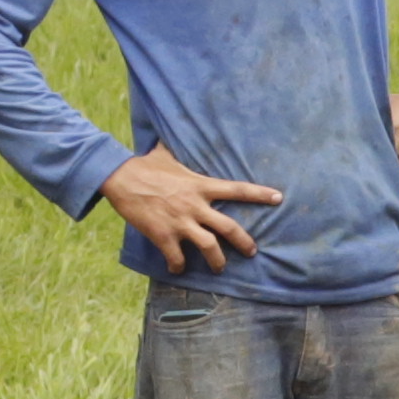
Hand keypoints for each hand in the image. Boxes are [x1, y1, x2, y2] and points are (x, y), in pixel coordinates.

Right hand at [101, 145, 279, 270]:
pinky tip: (178, 268)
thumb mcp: (167, 154)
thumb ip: (179, 150)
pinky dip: (179, 266)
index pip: (237, 189)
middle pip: (229, 228)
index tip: (278, 198)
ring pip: (209, 247)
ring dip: (217, 261)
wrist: (119, 177)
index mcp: (200, 185)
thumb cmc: (144, 165)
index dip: (259, 194)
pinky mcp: (163, 235)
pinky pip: (176, 257)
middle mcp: (195, 205)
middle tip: (252, 251)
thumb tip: (174, 130)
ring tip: (220, 268)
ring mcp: (180, 222)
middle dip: (244, 242)